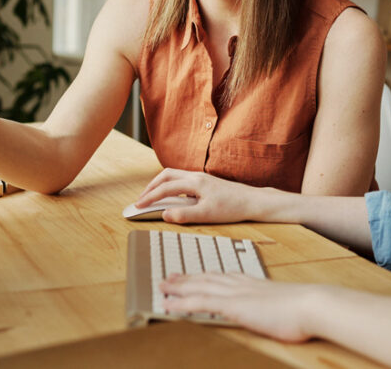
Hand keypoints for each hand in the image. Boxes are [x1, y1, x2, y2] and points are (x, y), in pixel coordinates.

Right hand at [135, 168, 263, 223]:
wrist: (252, 201)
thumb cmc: (232, 208)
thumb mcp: (207, 215)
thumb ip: (184, 215)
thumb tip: (165, 214)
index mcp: (195, 183)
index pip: (165, 188)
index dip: (149, 197)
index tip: (138, 206)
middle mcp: (196, 176)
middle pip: (166, 175)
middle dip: (151, 186)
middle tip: (141, 199)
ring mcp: (201, 177)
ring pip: (174, 175)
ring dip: (160, 184)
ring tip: (152, 197)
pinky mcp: (205, 182)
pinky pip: (181, 179)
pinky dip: (170, 185)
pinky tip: (172, 196)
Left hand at [161, 273, 320, 342]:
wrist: (311, 304)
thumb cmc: (305, 309)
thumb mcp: (286, 304)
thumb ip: (275, 305)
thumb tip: (277, 312)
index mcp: (253, 283)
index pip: (223, 277)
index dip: (206, 275)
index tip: (195, 274)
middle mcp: (241, 285)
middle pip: (207, 278)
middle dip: (187, 278)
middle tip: (170, 277)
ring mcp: (236, 294)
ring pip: (199, 288)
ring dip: (178, 287)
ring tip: (162, 286)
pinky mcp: (233, 306)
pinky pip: (200, 303)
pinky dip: (181, 303)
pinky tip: (168, 305)